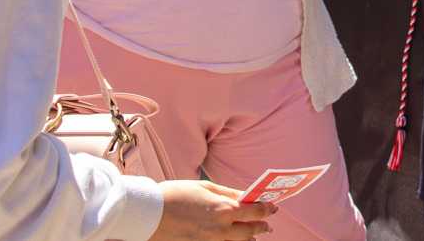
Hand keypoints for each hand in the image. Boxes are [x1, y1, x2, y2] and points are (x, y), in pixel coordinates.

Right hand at [150, 181, 275, 239]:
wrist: (150, 214)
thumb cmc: (175, 195)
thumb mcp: (205, 188)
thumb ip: (228, 193)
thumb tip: (245, 195)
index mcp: (224, 210)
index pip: (254, 211)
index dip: (266, 209)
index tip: (272, 207)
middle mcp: (221, 230)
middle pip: (250, 231)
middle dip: (260, 226)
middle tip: (267, 222)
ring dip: (248, 237)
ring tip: (255, 233)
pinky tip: (234, 239)